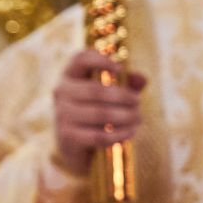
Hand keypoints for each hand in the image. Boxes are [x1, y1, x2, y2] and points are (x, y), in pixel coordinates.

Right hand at [52, 49, 146, 174]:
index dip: (99, 60)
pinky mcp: (67, 135)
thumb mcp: (108, 93)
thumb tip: (141, 79)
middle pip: (94, 90)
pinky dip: (119, 134)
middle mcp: (61, 91)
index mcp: (70, 75)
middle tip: (138, 101)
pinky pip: (98, 135)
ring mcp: (61, 114)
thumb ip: (125, 83)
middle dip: (122, 96)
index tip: (120, 67)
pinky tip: (131, 132)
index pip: (80, 59)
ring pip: (99, 113)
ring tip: (138, 118)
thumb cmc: (94, 110)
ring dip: (125, 116)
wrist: (73, 144)